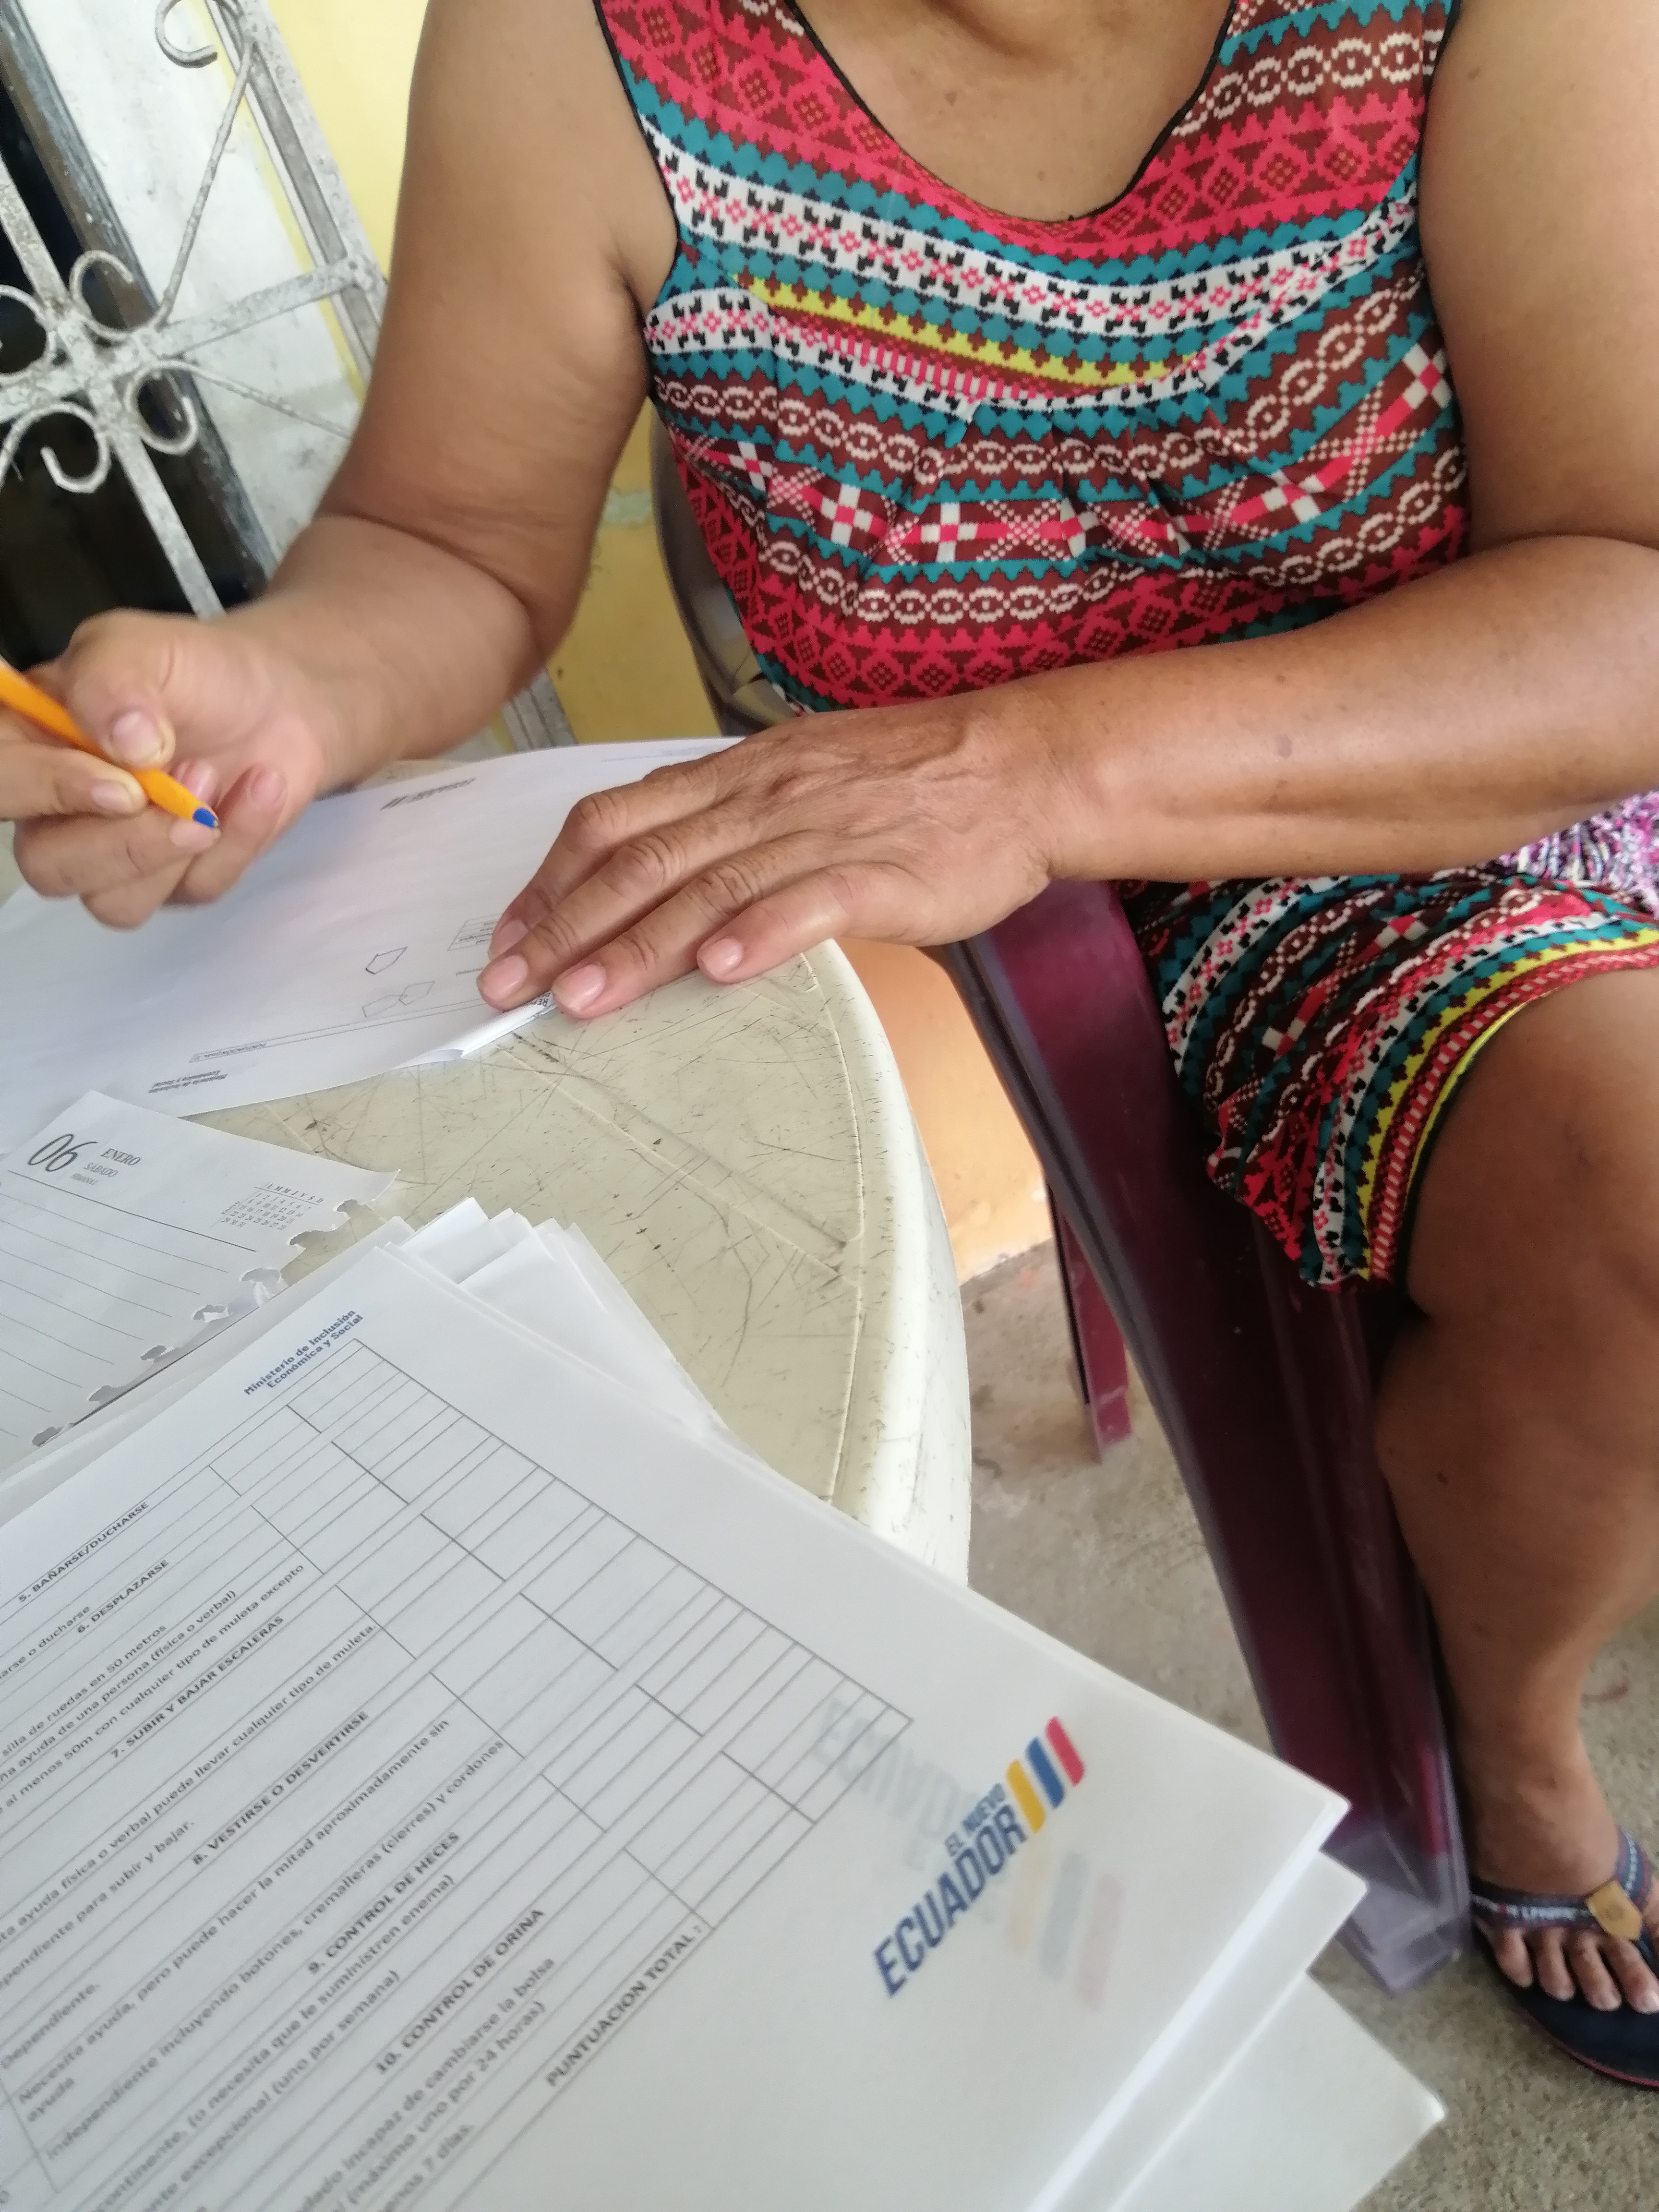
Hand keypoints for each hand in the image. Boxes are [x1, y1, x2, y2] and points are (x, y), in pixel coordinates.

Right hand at [7, 609, 336, 926]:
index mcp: (29, 746)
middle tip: (191, 777)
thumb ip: (113, 682)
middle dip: (124, 840)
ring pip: (117, 903)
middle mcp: (59, 811)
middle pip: (49, 867)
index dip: (48, 793)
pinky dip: (237, 841)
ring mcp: (117, 853)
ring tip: (219, 772)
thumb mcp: (141, 648)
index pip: (1, 788)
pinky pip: (195, 891)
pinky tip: (259, 785)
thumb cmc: (191, 670)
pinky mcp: (179, 878)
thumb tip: (123, 744)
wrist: (274, 695)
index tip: (124, 782)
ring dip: (176, 845)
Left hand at [477, 707, 1062, 1016]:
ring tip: (581, 999)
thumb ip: (729, 823)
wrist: (1021, 766)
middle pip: (642, 862)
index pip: (617, 821)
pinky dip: (763, 935)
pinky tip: (722, 971)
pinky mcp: (881, 872)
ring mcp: (820, 834)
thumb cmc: (912, 780)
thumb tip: (660, 877)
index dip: (551, 880)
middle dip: (565, 927)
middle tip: (508, 987)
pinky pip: (812, 902)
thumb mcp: (800, 778)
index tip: (506, 938)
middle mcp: (762, 801)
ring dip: (638, 947)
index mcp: (736, 777)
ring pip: (709, 888)